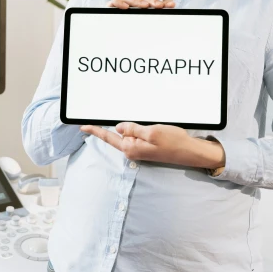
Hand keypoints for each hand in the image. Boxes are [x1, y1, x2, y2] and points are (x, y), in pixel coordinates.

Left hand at [80, 121, 209, 166]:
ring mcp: (139, 150)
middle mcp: (132, 150)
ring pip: (127, 134)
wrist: (190, 152)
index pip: (109, 137)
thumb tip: (118, 128)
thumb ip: (133, 129)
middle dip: (113, 126)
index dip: (95, 130)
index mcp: (131, 147)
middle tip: (108, 120)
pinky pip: (135, 136)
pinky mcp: (146, 147)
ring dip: (128, 127)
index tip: (82, 126)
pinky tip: (141, 126)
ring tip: (136, 123)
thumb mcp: (152, 131)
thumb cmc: (173, 141)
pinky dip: (135, 129)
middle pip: (117, 135)